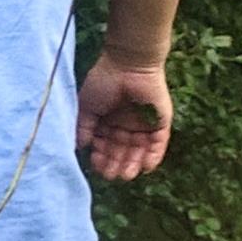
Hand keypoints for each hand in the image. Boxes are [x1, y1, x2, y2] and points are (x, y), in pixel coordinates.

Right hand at [77, 52, 171, 181]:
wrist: (128, 65)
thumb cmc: (103, 82)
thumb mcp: (87, 107)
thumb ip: (84, 128)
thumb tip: (80, 148)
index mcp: (107, 122)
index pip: (104, 145)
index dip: (100, 157)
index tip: (95, 166)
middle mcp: (125, 125)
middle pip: (121, 150)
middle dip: (116, 163)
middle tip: (111, 175)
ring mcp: (143, 124)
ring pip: (139, 150)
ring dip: (133, 163)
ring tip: (126, 175)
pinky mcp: (160, 122)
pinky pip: (158, 143)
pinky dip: (153, 156)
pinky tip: (145, 167)